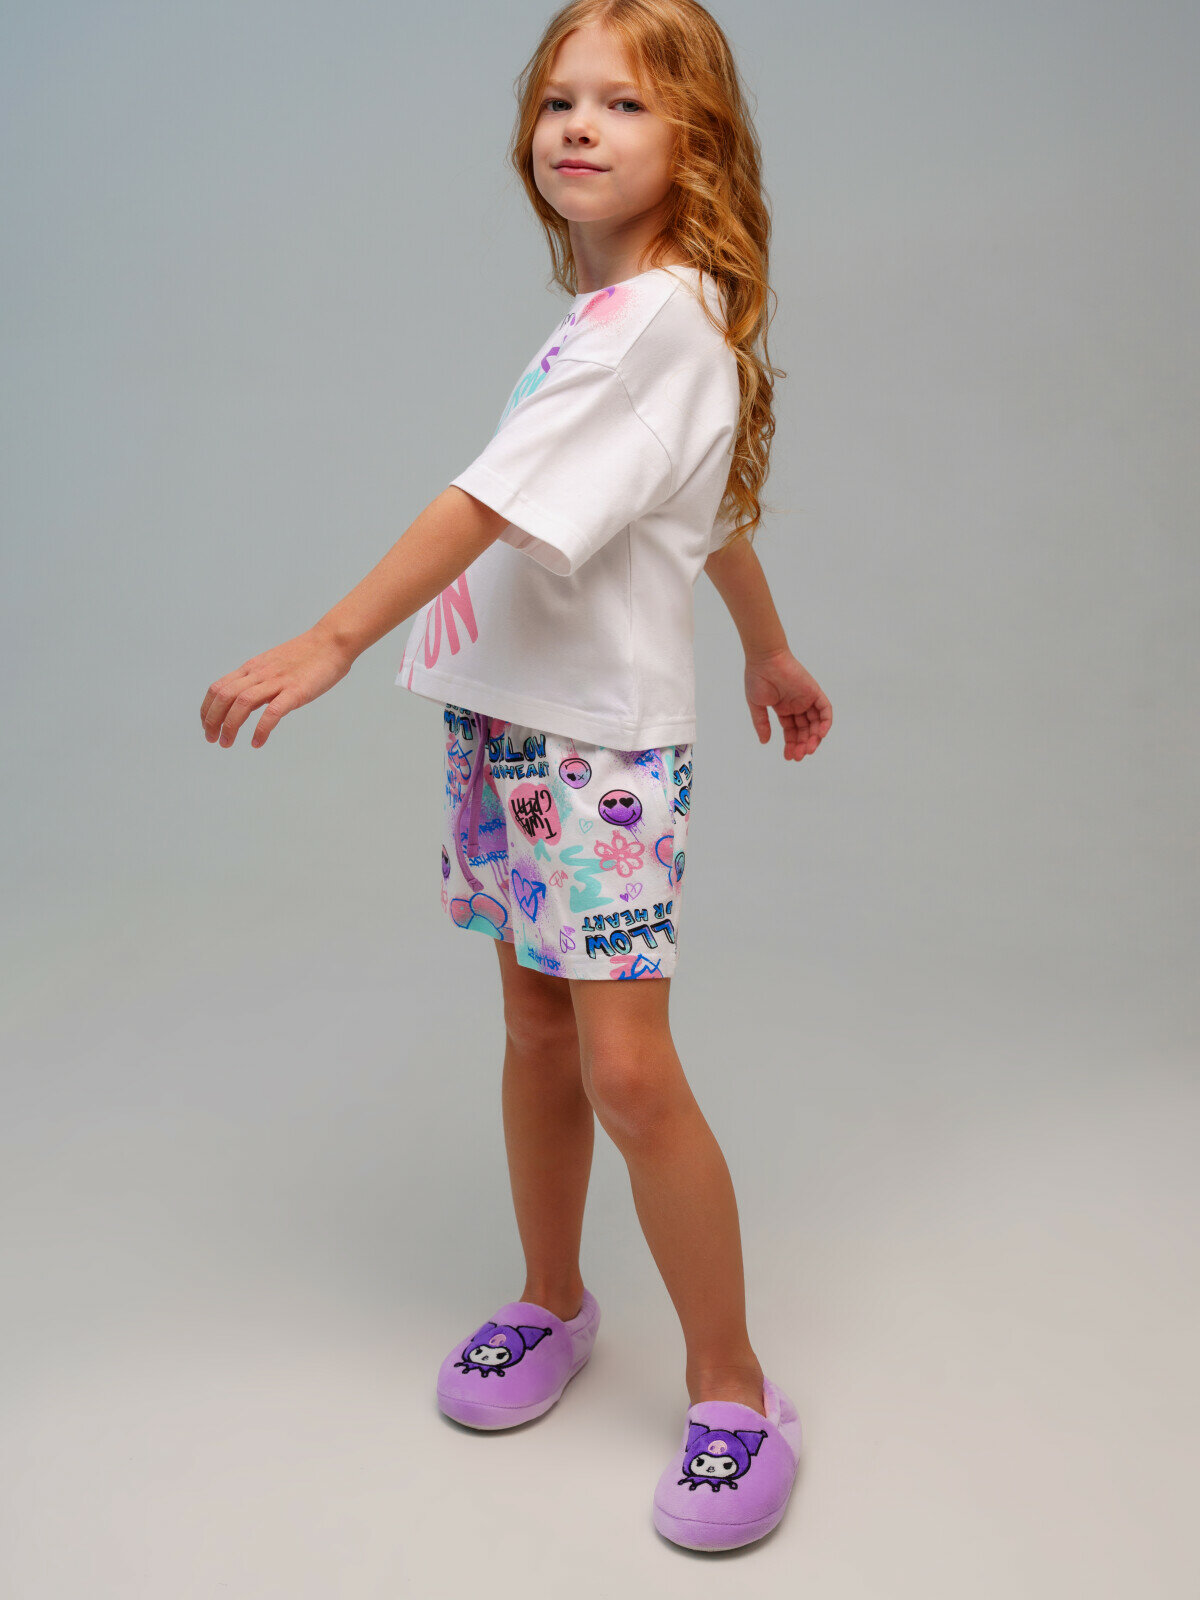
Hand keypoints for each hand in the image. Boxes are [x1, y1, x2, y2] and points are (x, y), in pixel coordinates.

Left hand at [200, 626, 353, 748]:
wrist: (331, 642)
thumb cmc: (307, 656)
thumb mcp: (274, 666)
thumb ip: (259, 682)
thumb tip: (248, 703)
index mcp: (253, 668)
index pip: (219, 688)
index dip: (207, 709)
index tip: (207, 725)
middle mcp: (260, 673)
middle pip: (224, 696)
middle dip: (212, 720)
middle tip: (212, 739)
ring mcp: (277, 681)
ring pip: (242, 703)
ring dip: (230, 725)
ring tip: (227, 743)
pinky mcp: (296, 691)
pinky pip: (273, 712)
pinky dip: (261, 729)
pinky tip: (257, 742)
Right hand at [743, 647, 831, 760]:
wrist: (765, 659)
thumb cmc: (757, 678)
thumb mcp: (757, 705)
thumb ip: (762, 724)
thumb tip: (765, 742)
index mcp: (783, 708)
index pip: (791, 730)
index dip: (791, 744)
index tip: (788, 757)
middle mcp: (797, 705)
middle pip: (805, 729)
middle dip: (802, 744)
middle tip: (799, 756)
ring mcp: (807, 699)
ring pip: (816, 723)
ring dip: (814, 738)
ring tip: (808, 750)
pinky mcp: (814, 692)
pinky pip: (825, 709)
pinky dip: (826, 722)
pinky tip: (820, 735)